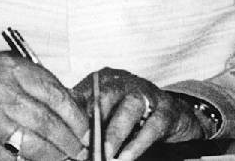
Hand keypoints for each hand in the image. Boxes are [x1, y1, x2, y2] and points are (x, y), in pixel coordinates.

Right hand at [0, 52, 88, 160]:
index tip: (87, 129)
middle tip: (81, 149)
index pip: (53, 92)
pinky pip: (15, 159)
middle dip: (69, 139)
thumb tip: (82, 110)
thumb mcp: (16, 81)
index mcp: (9, 68)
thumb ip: (46, 89)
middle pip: (45, 120)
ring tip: (64, 157)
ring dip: (54, 154)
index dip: (75, 115)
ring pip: (32, 143)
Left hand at [71, 68, 204, 160]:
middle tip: (83, 143)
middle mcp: (125, 82)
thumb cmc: (130, 115)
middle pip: (105, 95)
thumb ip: (86, 122)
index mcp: (104, 80)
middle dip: (93, 120)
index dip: (73, 113)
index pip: (83, 93)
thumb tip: (63, 141)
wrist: (171, 114)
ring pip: (130, 108)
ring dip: (115, 133)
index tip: (64, 133)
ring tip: (105, 154)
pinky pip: (152, 126)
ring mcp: (148, 94)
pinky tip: (127, 158)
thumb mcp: (106, 113)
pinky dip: (137, 144)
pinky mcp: (166, 111)